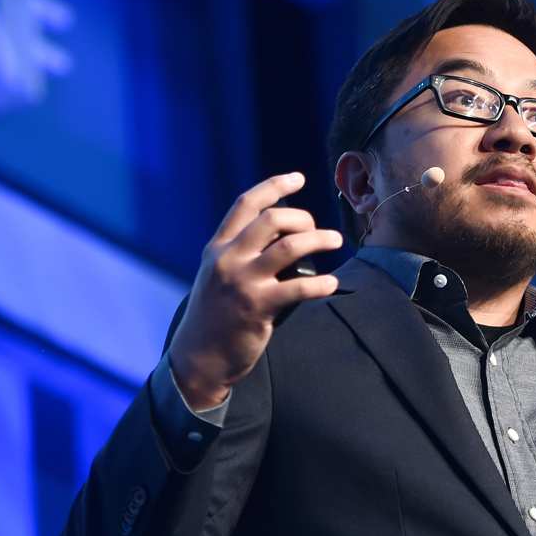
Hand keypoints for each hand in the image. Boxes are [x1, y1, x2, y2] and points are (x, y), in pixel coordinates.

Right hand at [167, 173, 342, 410]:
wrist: (198, 356)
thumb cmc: (214, 316)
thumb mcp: (215, 275)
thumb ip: (238, 253)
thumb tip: (277, 233)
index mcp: (218, 247)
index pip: (246, 204)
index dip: (274, 185)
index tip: (298, 178)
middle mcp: (228, 259)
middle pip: (273, 219)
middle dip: (303, 217)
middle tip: (318, 230)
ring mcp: (242, 282)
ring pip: (290, 247)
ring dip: (320, 239)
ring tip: (336, 241)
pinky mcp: (256, 308)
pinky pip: (298, 289)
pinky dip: (320, 284)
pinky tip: (332, 283)